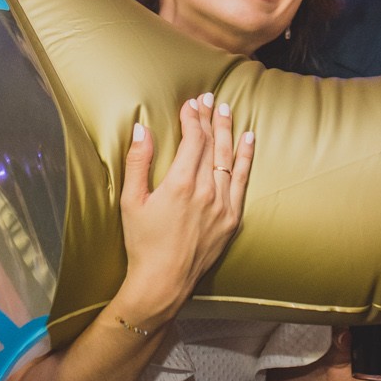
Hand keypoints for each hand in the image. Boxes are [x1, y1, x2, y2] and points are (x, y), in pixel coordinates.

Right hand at [114, 93, 254, 324]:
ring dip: (228, 132)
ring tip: (227, 110)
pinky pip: (242, 181)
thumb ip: (138, 162)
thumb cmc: (143, 243)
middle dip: (210, 118)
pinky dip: (245, 158)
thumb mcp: (131, 201)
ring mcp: (223, 205)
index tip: (191, 103)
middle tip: (210, 98)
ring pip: (228, 158)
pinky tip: (248, 140)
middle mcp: (206, 192)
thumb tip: (141, 128)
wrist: (164, 281)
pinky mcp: (232, 219)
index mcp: (180, 184)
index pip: (193, 140)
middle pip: (212, 145)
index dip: (193, 118)